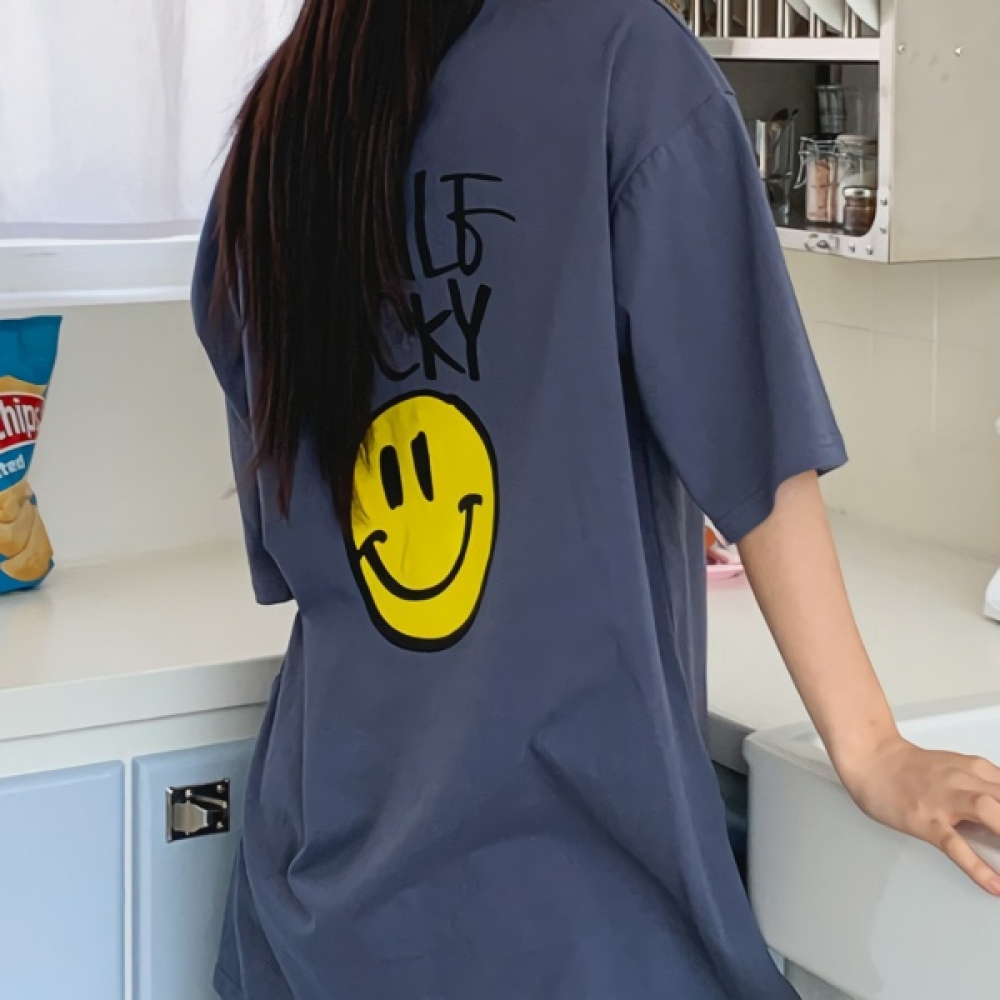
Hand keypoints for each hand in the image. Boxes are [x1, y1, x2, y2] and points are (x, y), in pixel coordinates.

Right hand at [840, 736, 999, 895]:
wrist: (871, 758)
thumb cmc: (911, 769)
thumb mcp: (956, 770)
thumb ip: (986, 789)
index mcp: (976, 770)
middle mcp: (964, 781)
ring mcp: (943, 800)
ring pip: (988, 812)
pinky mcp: (924, 819)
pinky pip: (954, 844)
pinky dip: (977, 866)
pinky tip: (994, 883)